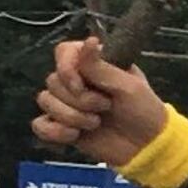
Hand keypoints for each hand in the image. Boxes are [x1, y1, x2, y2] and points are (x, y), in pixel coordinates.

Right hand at [33, 35, 166, 167]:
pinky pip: (40, 125)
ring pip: (46, 101)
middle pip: (53, 80)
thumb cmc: (143, 111)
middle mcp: (77, 80)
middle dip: (78, 100)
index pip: (63, 52)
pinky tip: (75, 136)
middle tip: (105, 108)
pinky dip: (55, 132)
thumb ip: (101, 67)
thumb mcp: (128, 86)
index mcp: (93, 63)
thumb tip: (88, 40)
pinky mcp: (62, 125)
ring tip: (96, 123)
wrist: (146, 147)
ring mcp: (67, 103)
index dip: (67, 69)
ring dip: (71, 116)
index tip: (81, 85)